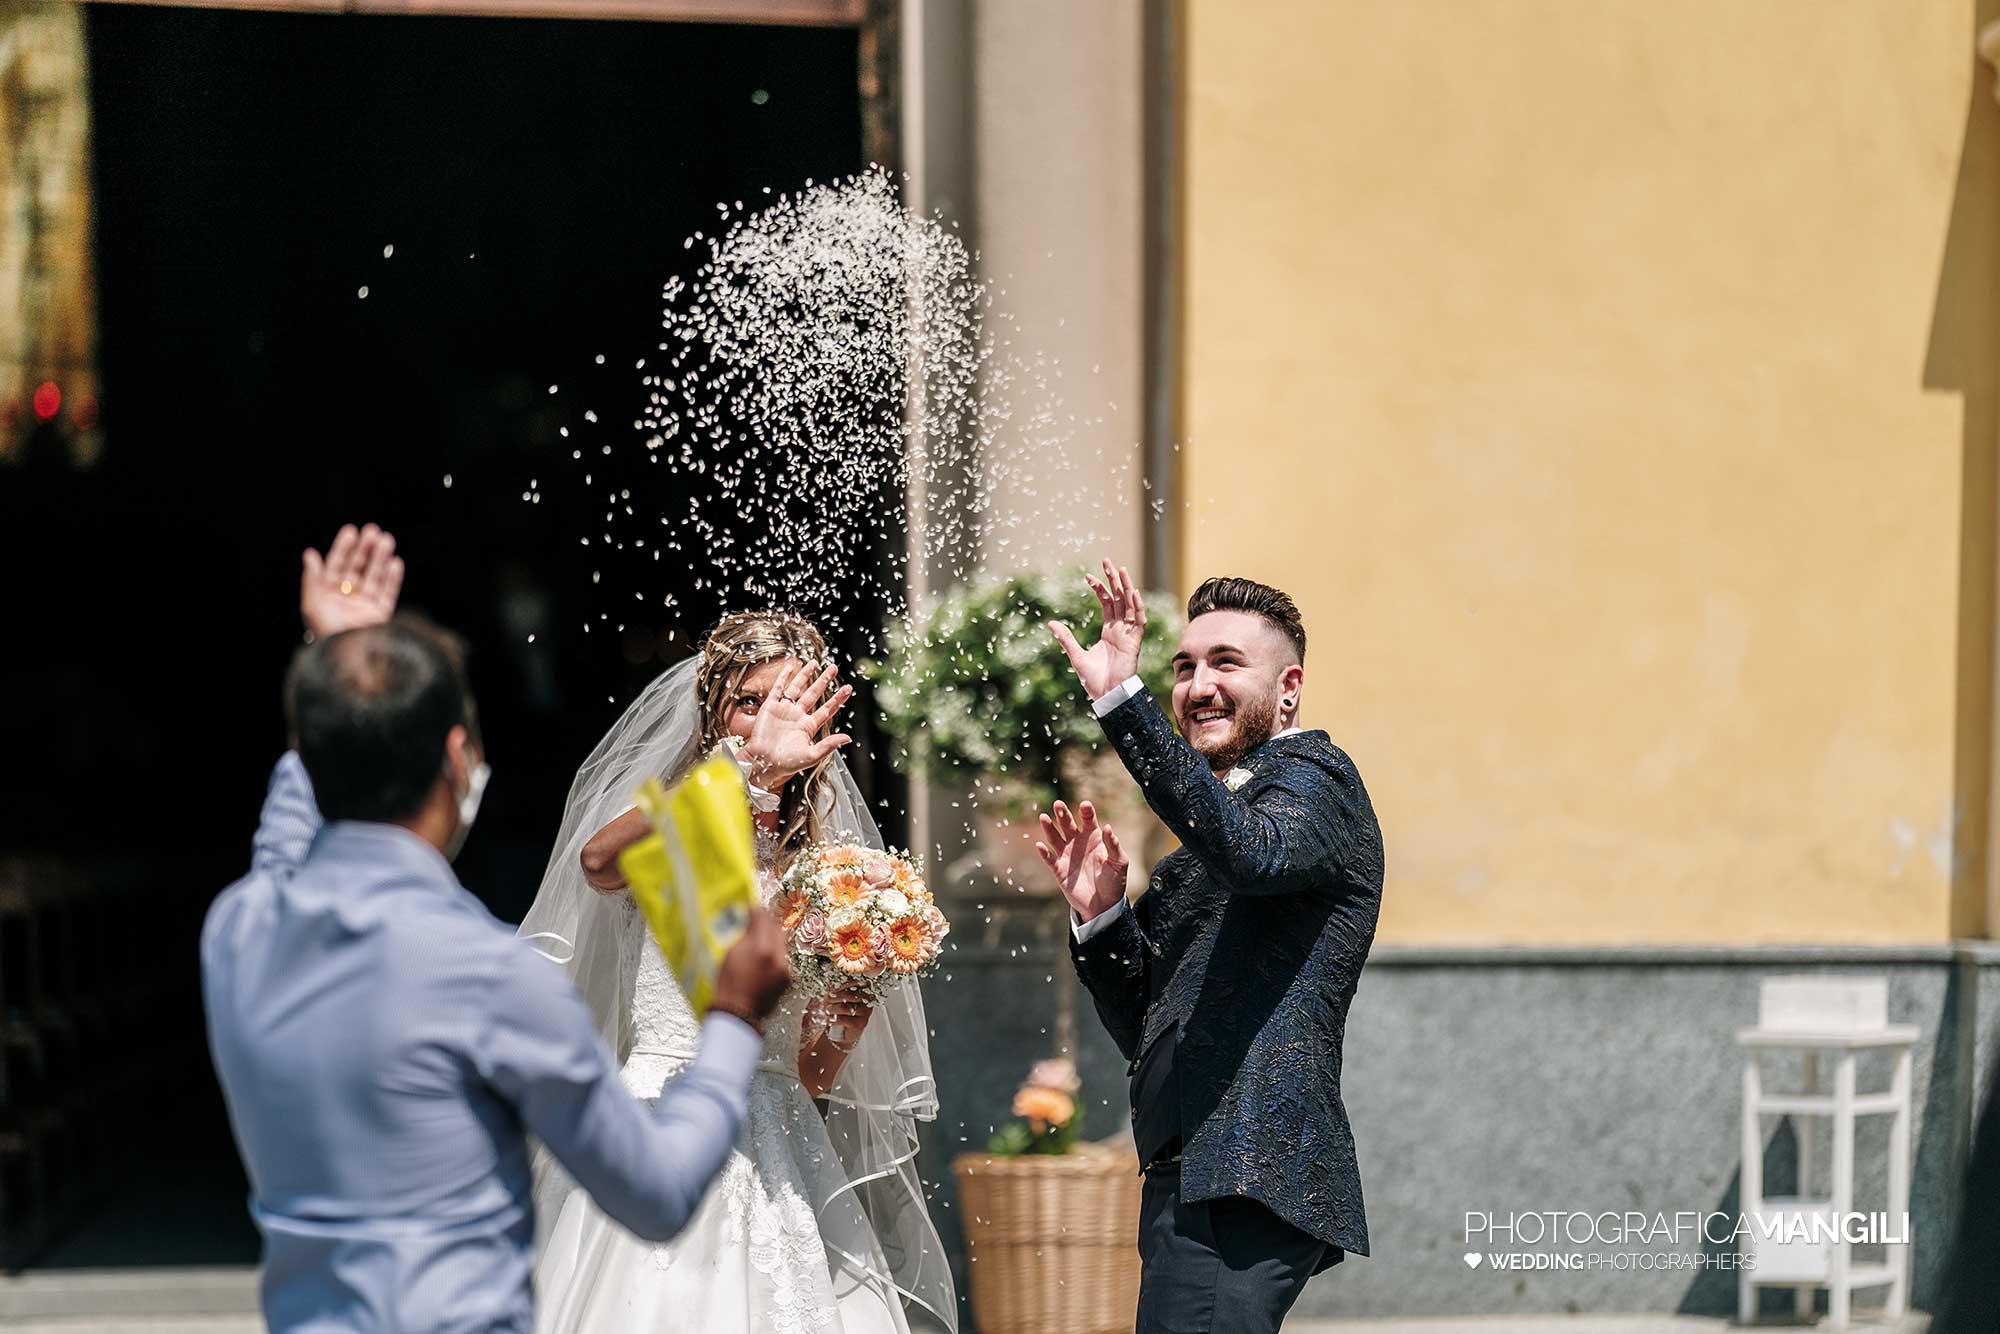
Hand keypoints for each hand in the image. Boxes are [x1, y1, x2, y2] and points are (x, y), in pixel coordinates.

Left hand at [301, 523, 403, 638]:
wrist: (346, 659)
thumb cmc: (326, 633)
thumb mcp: (312, 603)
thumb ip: (312, 578)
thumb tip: (310, 553)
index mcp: (328, 594)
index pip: (336, 565)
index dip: (343, 548)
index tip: (351, 531)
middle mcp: (347, 598)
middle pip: (358, 568)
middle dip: (365, 549)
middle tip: (372, 530)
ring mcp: (365, 606)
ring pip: (375, 576)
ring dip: (380, 558)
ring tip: (386, 539)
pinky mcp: (381, 615)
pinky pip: (389, 592)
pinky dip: (393, 578)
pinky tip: (395, 562)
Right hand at [712, 908, 791, 1030]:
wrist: (737, 1015)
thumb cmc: (727, 986)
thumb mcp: (729, 955)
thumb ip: (743, 936)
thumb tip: (748, 922)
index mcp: (760, 949)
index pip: (763, 919)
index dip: (756, 911)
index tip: (750, 908)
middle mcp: (777, 957)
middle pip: (777, 928)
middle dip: (767, 922)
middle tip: (756, 920)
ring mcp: (784, 969)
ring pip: (781, 943)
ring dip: (771, 938)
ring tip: (758, 940)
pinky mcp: (787, 979)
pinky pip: (782, 958)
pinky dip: (774, 955)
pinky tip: (763, 958)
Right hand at [741, 661, 852, 788]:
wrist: (762, 762)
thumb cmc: (785, 763)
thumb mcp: (811, 755)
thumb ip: (829, 746)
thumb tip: (848, 738)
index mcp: (808, 727)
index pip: (827, 709)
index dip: (837, 699)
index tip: (848, 689)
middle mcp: (797, 716)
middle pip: (814, 694)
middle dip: (824, 681)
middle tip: (834, 668)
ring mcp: (784, 710)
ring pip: (797, 688)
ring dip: (806, 675)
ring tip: (815, 663)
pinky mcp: (770, 707)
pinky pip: (778, 689)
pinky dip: (784, 677)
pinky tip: (791, 667)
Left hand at [800, 985, 872, 1095]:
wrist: (842, 1032)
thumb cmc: (839, 1010)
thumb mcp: (836, 997)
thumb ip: (835, 987)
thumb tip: (830, 982)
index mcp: (864, 989)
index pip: (854, 982)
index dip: (842, 984)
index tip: (831, 988)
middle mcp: (868, 999)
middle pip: (849, 995)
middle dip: (835, 998)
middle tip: (826, 1001)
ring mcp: (866, 1012)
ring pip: (846, 1007)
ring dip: (833, 1009)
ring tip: (827, 1011)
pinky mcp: (861, 1023)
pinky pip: (845, 1019)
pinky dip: (834, 1019)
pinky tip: (829, 1020)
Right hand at [1036, 799, 1127, 922]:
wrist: (1104, 905)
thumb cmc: (1114, 881)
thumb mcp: (1119, 862)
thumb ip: (1113, 845)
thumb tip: (1108, 827)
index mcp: (1093, 838)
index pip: (1088, 821)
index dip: (1086, 812)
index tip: (1085, 805)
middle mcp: (1078, 843)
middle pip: (1068, 825)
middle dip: (1063, 814)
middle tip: (1058, 804)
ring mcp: (1067, 856)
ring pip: (1055, 838)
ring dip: (1049, 828)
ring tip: (1044, 817)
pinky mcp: (1059, 870)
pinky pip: (1049, 859)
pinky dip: (1044, 853)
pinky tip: (1039, 845)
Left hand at [1049, 559, 1144, 700]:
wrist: (1106, 695)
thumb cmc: (1093, 679)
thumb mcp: (1075, 655)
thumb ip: (1065, 638)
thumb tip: (1050, 622)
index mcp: (1108, 631)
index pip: (1106, 603)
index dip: (1100, 588)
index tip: (1088, 576)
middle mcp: (1120, 630)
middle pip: (1119, 599)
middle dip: (1114, 580)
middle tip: (1107, 561)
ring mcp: (1129, 635)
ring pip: (1130, 605)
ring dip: (1126, 587)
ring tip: (1121, 570)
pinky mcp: (1134, 642)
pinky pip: (1138, 621)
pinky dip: (1136, 607)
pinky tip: (1132, 593)